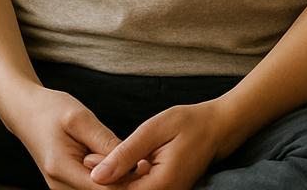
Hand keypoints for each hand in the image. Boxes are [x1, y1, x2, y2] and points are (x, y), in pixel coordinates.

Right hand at [4, 87, 133, 189]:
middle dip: (125, 182)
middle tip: (146, 162)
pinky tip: (123, 163)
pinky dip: (110, 179)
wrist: (25, 112)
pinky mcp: (67, 185)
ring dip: (119, 181)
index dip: (128, 181)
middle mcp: (60, 187)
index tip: (146, 164)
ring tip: (137, 161)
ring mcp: (62, 189)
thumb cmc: (51, 110)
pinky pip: (93, 188)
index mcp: (62, 170)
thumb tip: (132, 162)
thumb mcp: (81, 118)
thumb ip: (105, 142)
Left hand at [85, 99, 238, 189]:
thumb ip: (125, 154)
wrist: (219, 128)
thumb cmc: (190, 123)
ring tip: (99, 156)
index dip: (100, 177)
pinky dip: (125, 177)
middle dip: (105, 178)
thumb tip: (96, 175)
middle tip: (90, 155)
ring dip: (114, 178)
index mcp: (162, 184)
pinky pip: (139, 189)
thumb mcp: (154, 130)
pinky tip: (117, 162)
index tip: (87, 156)